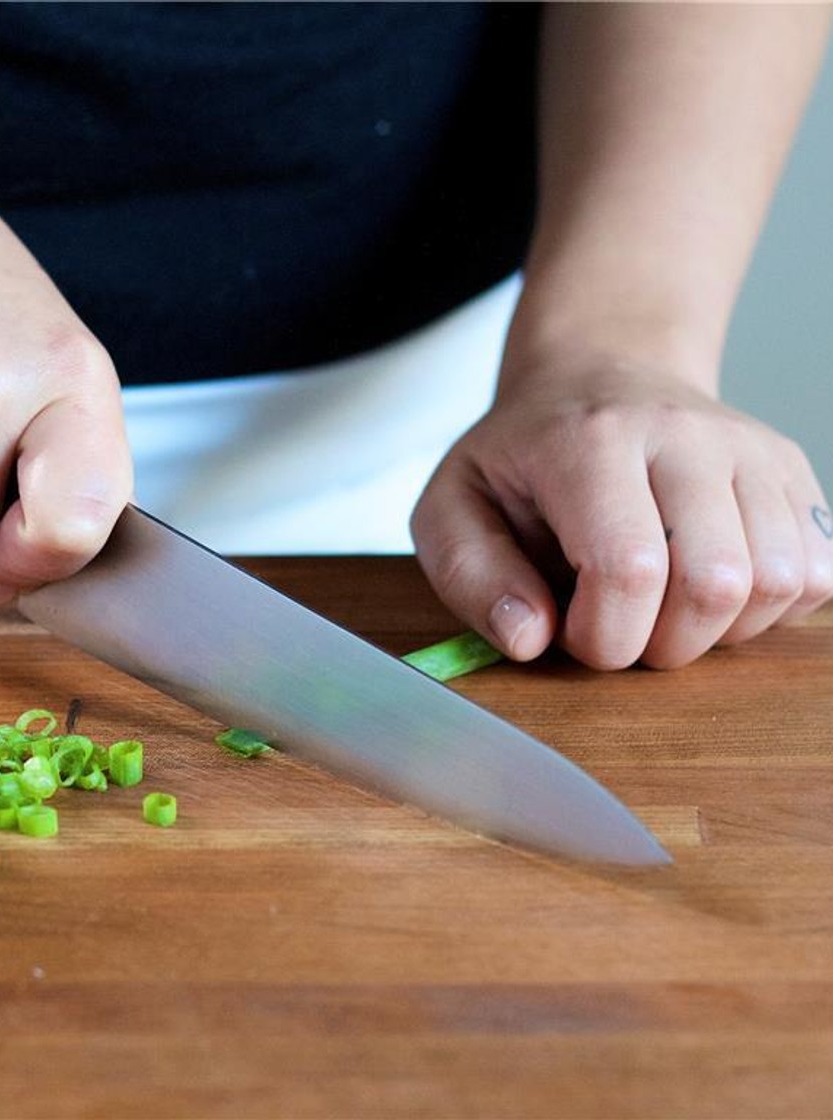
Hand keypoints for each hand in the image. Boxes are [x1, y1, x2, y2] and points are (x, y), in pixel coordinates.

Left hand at [410, 358, 832, 669]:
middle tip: (620, 624)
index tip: (571, 630)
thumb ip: (470, 575)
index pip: (628, 568)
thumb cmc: (521, 456)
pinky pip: (820, 573)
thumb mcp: (452, 505)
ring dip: (718, 630)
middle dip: (663, 642)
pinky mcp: (792, 472)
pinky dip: (769, 609)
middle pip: (716, 581)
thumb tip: (527, 638)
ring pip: (781, 582)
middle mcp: (685, 435)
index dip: (603, 634)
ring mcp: (751, 449)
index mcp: (590, 441)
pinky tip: (710, 589)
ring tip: (662, 607)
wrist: (598, 374)